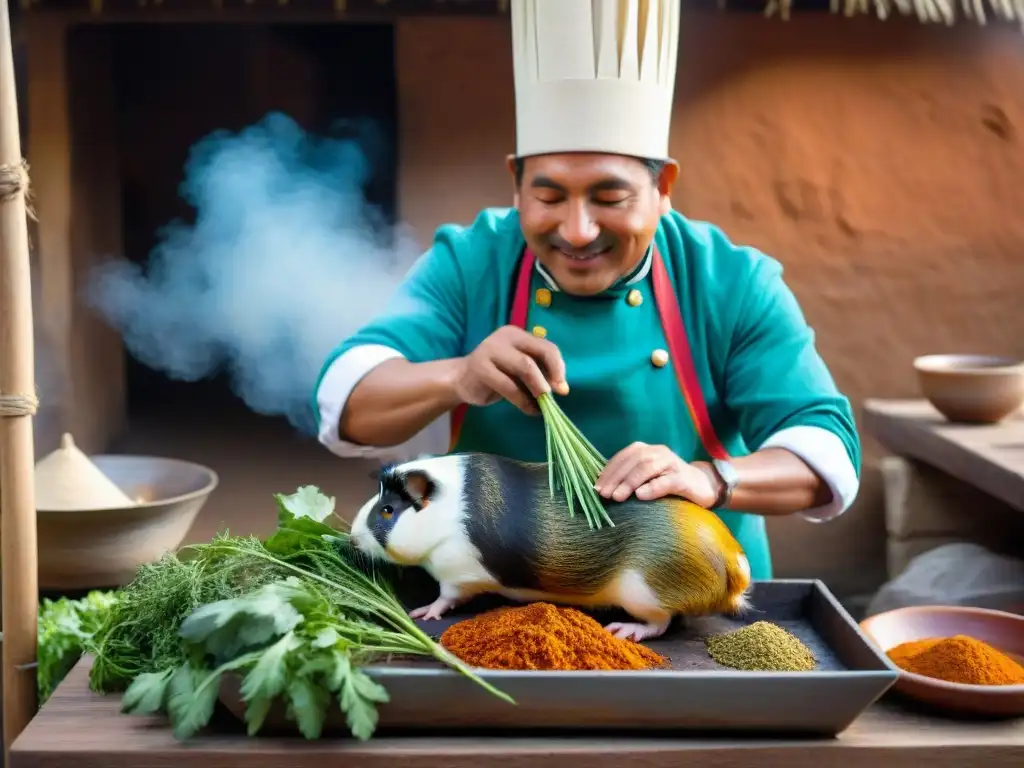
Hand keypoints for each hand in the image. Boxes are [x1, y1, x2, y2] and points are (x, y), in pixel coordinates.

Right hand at [452, 325, 568, 415]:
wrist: (461, 380)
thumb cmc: (496, 376)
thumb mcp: (520, 371)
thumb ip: (539, 373)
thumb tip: (562, 388)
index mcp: (518, 335)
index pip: (546, 347)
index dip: (559, 367)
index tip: (563, 388)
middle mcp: (505, 337)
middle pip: (537, 355)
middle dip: (550, 378)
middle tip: (554, 397)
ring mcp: (491, 349)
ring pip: (524, 367)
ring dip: (537, 389)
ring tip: (542, 405)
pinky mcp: (480, 367)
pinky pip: (508, 385)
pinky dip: (522, 400)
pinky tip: (529, 410)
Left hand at [595, 442, 721, 506]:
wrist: (703, 486)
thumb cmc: (669, 483)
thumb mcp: (647, 477)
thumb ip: (629, 477)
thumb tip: (603, 487)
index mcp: (647, 450)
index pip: (624, 457)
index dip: (609, 471)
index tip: (596, 487)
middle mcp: (659, 452)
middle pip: (634, 460)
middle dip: (616, 477)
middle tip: (604, 494)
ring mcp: (672, 464)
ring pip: (647, 467)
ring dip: (630, 482)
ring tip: (617, 497)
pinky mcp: (684, 478)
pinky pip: (666, 481)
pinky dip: (652, 488)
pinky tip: (640, 496)